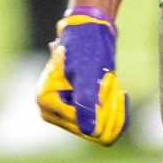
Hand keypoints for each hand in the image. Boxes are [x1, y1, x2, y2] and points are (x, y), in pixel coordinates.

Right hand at [36, 10, 125, 145]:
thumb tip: (90, 131)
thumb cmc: (86, 47)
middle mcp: (51, 111)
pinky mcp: (76, 112)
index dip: (103, 108)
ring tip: (111, 83)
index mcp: (46, 101)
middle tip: (110, 80)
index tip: (108, 81)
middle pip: (93, 131)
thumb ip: (86, 101)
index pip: (83, 125)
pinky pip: (102, 126)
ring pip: (100, 131)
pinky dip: (114, 111)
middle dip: (109, 108)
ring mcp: (63, 113)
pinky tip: (116, 91)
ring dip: (113, 108)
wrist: (90, 31)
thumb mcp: (88, 74)